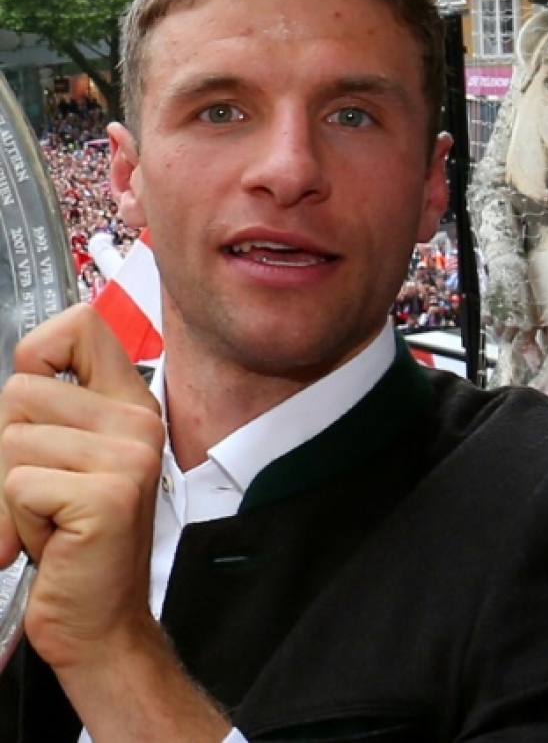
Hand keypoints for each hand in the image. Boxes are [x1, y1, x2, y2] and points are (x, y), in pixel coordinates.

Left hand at [0, 303, 164, 670]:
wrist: (101, 621)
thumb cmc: (78, 543)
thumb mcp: (72, 461)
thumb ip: (54, 412)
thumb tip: (14, 382)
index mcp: (129, 406)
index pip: (82, 326)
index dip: (40, 351)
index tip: (35, 395)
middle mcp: (137, 423)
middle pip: (21, 390)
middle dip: (7, 448)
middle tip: (39, 491)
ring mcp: (127, 457)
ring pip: (12, 440)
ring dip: (10, 492)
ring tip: (48, 518)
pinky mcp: (107, 496)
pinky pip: (18, 485)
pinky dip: (16, 522)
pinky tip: (51, 540)